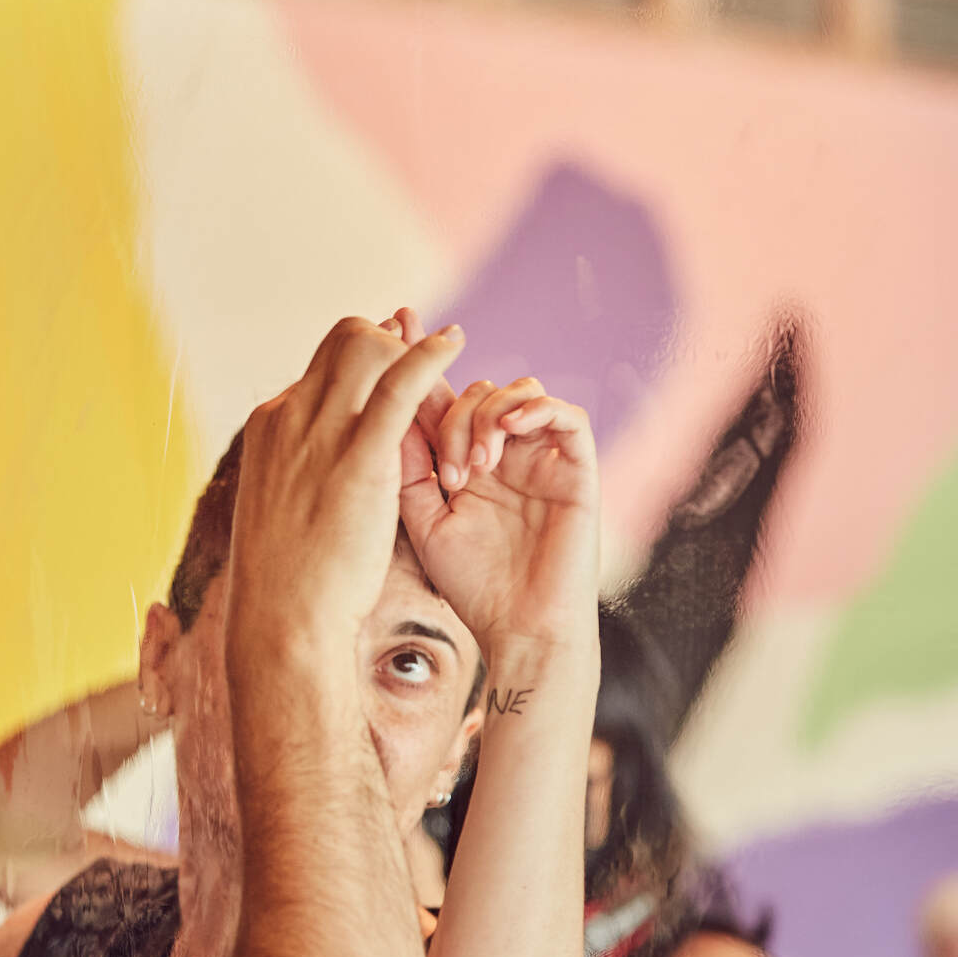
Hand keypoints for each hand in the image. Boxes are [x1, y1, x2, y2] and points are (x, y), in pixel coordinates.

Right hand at [226, 316, 465, 684]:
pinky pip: (399, 382)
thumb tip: (327, 466)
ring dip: (409, 348)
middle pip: (343, 342)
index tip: (391, 375)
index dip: (362, 364)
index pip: (320, 368)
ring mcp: (319, 431)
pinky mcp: (359, 454)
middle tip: (422, 361)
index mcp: (268, 427)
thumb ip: (301, 473)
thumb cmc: (287, 580)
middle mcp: (289, 416)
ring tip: (446, 355)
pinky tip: (454, 344)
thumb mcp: (284, 509)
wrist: (282, 619)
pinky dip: (429, 355)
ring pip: (369, 349)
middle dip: (387, 343)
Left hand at [394, 313, 599, 660]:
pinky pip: (565, 416)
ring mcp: (540, 458)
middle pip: (475, 392)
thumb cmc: (471, 586)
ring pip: (517, 393)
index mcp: (462, 462)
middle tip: (448, 474)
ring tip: (476, 467)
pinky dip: (536, 410)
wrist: (520, 631)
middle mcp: (502, 453)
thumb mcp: (420, 520)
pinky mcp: (577, 469)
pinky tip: (511, 431)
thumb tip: (380, 406)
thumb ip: (405, 465)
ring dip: (489, 417)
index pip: (440, 399)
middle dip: (453, 419)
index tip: (392, 325)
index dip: (417, 364)